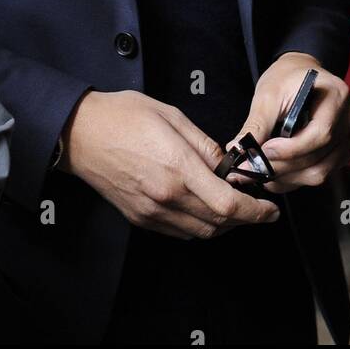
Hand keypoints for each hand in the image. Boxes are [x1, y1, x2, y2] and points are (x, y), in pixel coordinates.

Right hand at [60, 89, 280, 238]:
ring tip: (233, 206)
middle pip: (219, 223)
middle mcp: (167, 197)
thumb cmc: (124, 116)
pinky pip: (179, 231)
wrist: (80, 134)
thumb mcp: (173, 117)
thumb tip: (227, 163)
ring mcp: (152, 211)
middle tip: (257, 207)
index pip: (228, 204)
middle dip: (245, 219)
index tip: (269, 209)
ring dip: (223, 224)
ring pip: (200, 232)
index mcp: (179, 169)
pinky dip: (199, 225)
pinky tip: (204, 208)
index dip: (255, 212)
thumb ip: (205, 144)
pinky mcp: (140, 217)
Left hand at [227, 52, 349, 193]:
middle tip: (251, 170)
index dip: (291, 150)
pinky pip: (321, 174)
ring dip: (287, 178)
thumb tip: (238, 150)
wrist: (300, 75)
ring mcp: (348, 136)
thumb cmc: (287, 79)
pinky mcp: (341, 151)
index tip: (264, 152)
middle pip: (319, 158)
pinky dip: (296, 179)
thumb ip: (256, 124)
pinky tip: (277, 173)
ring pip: (320, 172)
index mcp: (338, 96)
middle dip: (282, 168)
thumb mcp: (269, 94)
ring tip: (261, 173)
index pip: (320, 134)